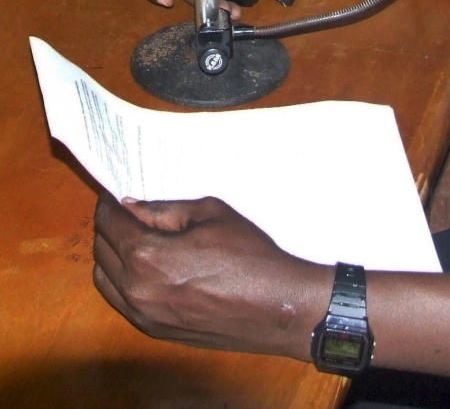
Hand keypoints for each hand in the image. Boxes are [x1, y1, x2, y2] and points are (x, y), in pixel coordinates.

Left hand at [93, 194, 324, 358]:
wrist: (273, 306)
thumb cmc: (247, 254)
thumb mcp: (210, 214)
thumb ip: (165, 210)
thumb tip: (133, 207)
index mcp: (147, 255)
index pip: (110, 224)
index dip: (108, 204)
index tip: (112, 194)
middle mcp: (136, 289)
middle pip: (101, 250)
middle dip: (108, 227)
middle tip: (125, 212)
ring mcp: (142, 315)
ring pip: (104, 279)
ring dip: (110, 255)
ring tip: (131, 237)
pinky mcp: (153, 330)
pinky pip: (119, 301)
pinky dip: (120, 280)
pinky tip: (141, 267)